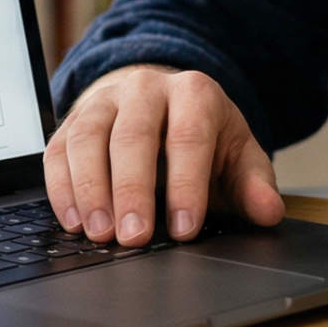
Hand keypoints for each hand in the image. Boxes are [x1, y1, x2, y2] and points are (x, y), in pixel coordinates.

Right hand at [43, 64, 284, 246]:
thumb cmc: (203, 136)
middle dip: (132, 190)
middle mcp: (145, 88)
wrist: (162, 102)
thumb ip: (253, 184)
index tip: (184, 229)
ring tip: (99, 234)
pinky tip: (72, 222)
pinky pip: (58, 150)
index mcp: (194, 93)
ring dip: (91, 190)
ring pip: (88, 139)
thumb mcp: (236, 154)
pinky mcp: (72, 120)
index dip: (186, 184)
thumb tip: (269, 213)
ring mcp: (104, 101)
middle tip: (134, 238)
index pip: (188, 136)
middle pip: (132, 136)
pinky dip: (61, 188)